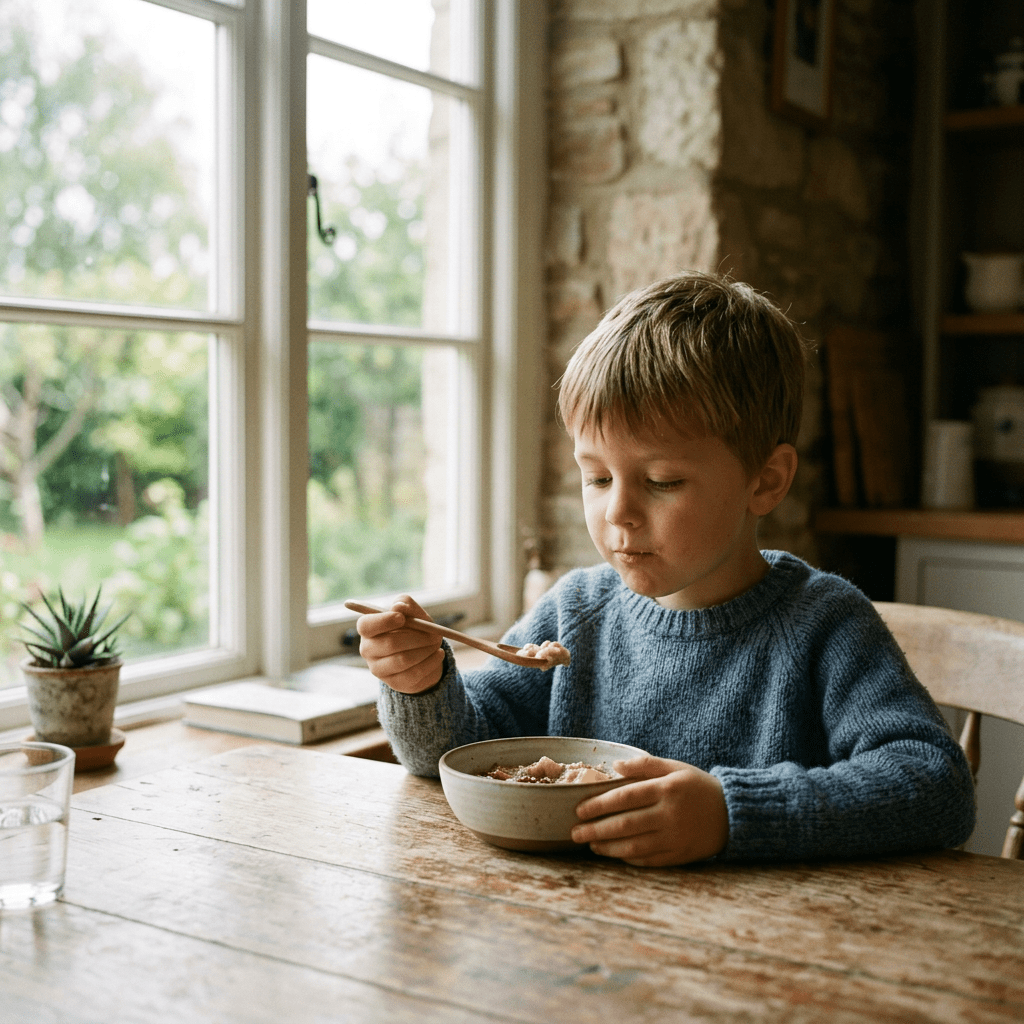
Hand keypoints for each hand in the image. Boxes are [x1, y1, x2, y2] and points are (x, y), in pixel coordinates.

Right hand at [355, 595, 445, 693]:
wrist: (423, 653)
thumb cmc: (414, 628)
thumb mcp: (413, 613)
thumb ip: (406, 605)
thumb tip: (399, 606)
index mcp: (368, 629)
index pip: (366, 625)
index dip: (383, 621)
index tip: (402, 618)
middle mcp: (368, 650)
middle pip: (389, 643)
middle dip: (416, 637)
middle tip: (433, 634)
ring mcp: (379, 669)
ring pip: (403, 660)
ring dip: (425, 650)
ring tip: (436, 643)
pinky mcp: (393, 683)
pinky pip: (414, 674)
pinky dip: (431, 662)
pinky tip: (438, 654)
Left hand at [571, 754, 728, 866]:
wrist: (733, 813)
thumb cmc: (698, 787)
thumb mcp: (674, 768)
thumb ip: (645, 765)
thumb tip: (615, 766)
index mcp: (666, 789)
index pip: (625, 797)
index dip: (599, 804)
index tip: (579, 810)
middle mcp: (669, 815)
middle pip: (625, 824)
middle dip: (596, 829)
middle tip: (575, 832)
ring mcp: (674, 838)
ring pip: (634, 846)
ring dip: (608, 847)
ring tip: (591, 844)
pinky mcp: (679, 855)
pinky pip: (648, 860)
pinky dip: (628, 858)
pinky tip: (614, 853)